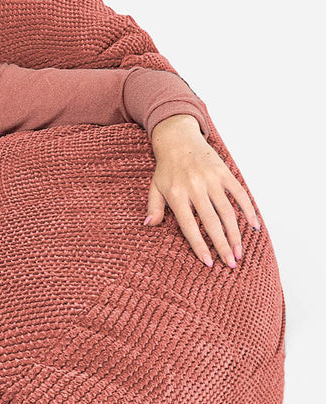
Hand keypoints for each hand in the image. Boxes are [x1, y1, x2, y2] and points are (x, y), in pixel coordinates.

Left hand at [145, 114, 259, 267]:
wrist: (178, 139)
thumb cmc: (166, 169)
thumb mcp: (154, 188)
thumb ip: (153, 207)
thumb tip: (148, 226)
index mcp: (177, 195)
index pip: (189, 227)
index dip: (199, 246)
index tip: (208, 263)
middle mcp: (195, 188)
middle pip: (212, 222)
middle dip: (221, 245)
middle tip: (230, 263)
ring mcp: (212, 180)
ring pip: (228, 211)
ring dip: (235, 233)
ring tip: (239, 252)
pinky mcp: (225, 173)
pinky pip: (240, 194)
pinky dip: (249, 210)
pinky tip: (254, 225)